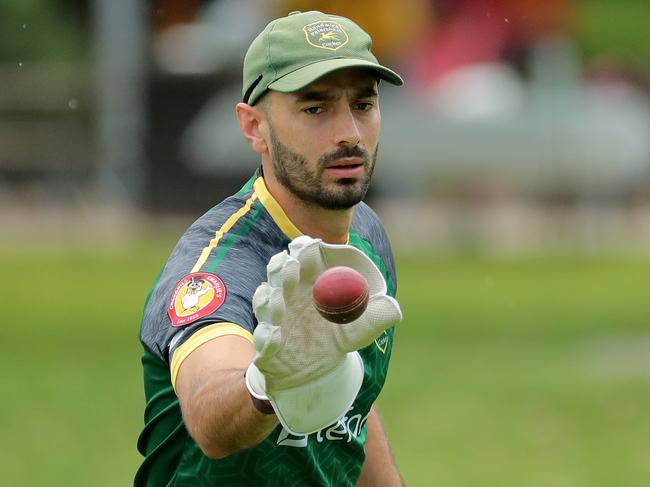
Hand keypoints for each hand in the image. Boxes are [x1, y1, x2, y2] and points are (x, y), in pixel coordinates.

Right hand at [245, 236, 401, 434]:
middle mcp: (287, 294)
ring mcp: (273, 317)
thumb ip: (377, 316)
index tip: (309, 245)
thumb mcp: (362, 328)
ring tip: (278, 303)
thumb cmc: (340, 338)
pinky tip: (275, 337)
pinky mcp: (265, 343)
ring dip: (269, 301)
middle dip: (281, 268)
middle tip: (291, 267)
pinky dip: (267, 338)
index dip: (303, 249)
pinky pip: (263, 338)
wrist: (321, 373)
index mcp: (309, 281)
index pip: (302, 257)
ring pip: (264, 302)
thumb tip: (393, 308)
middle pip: (278, 273)